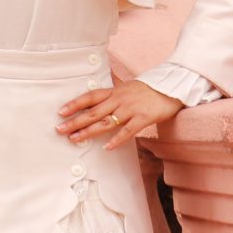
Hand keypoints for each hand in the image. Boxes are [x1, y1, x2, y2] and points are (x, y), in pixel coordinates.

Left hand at [57, 79, 182, 149]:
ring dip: (89, 131)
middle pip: (93, 111)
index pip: (90, 97)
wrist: (172, 85)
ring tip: (75, 139)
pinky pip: (128, 130)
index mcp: (114, 91)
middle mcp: (119, 99)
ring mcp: (131, 109)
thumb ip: (111, 95)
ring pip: (106, 122)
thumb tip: (96, 102)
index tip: (60, 111)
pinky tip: (107, 147)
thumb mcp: (125, 88)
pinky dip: (116, 139)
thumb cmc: (147, 89)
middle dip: (75, 121)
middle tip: (60, 129)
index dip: (74, 104)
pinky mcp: (143, 118)